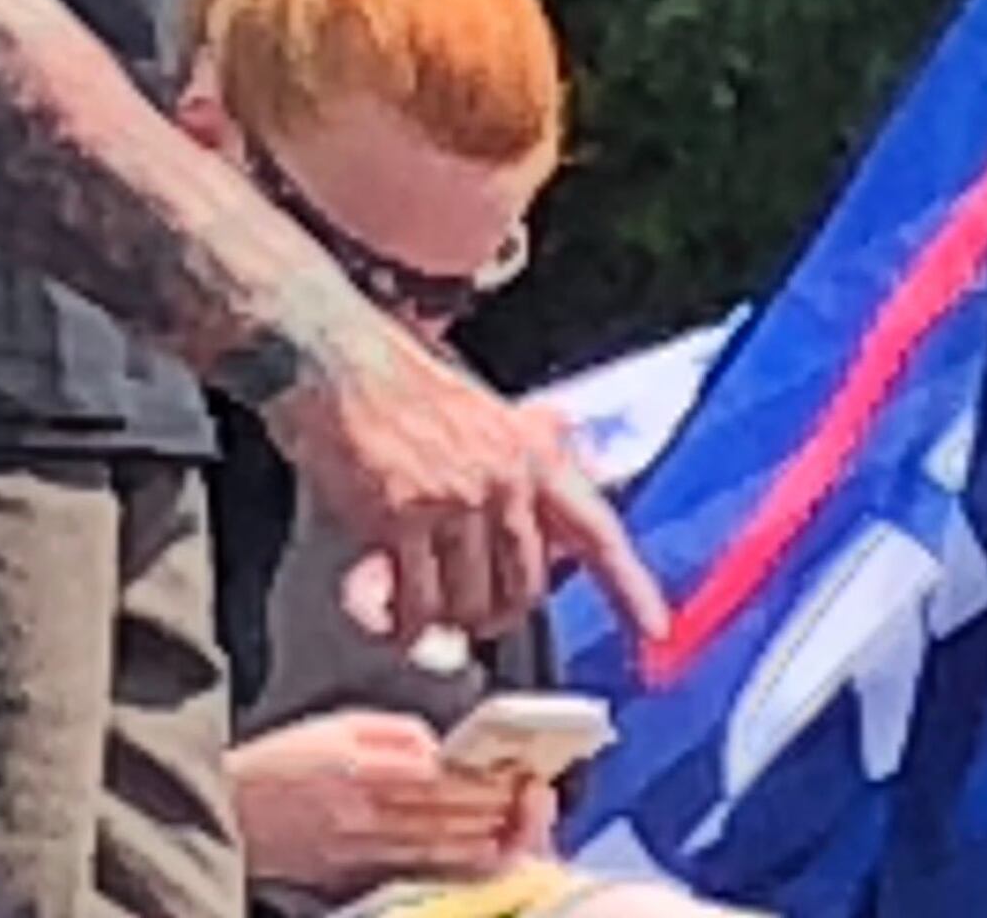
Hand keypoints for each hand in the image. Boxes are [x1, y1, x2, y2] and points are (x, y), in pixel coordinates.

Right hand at [227, 710, 531, 896]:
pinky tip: (470, 858)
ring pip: (434, 847)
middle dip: (491, 809)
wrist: (229, 811)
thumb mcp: (334, 723)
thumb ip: (392, 731)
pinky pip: (411, 868)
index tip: (513, 774)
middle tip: (527, 803)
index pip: (439, 776)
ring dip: (478, 841)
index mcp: (360, 766)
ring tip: (510, 832)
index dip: (481, 778)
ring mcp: (359, 849)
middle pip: (443, 814)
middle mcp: (364, 811)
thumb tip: (438, 749)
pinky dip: (446, 863)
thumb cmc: (279, 762)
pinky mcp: (352, 874)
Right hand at [259, 324, 668, 647]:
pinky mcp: (399, 518)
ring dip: (444, 618)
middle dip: (498, 614)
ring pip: (469, 605)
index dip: (628, 585)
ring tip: (419, 599)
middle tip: (469, 613)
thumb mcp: (482, 411)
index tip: (656, 631)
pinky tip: (388, 608)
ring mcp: (452, 499)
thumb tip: (560, 506)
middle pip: (526, 589)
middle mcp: (501, 477)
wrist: (330, 354)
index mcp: (528, 450)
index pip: (595, 527)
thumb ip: (522, 458)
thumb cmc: (396, 382)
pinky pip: (417, 605)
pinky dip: (403, 621)